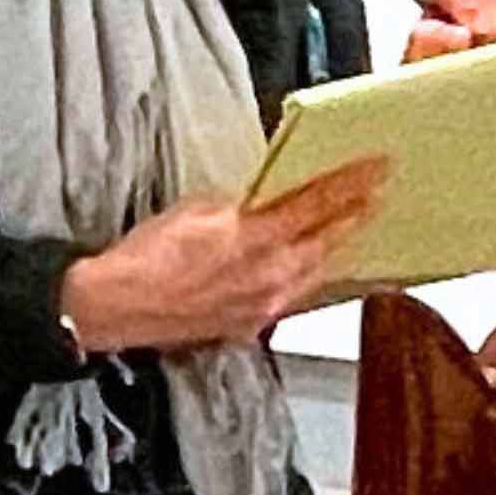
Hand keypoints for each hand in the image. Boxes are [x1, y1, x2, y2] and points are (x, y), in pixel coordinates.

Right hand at [60, 162, 385, 353]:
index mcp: (256, 237)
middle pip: (328, 241)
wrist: (115, 308)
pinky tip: (308, 268)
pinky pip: (291, 297)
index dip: (353, 184)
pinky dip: (306, 277)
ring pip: (315, 273)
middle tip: (378, 196)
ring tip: (350, 229)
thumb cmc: (145, 256)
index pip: (319, 204)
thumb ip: (237, 205)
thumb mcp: (194, 209)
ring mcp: (263, 306)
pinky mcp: (249, 326)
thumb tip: (257, 203)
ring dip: (334, 248)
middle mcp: (270, 275)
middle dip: (355, 216)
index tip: (380, 168)